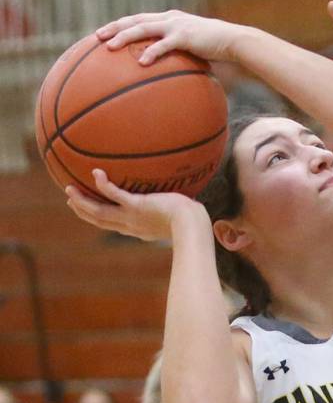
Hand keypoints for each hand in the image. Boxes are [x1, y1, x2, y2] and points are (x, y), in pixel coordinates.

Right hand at [65, 169, 202, 241]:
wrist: (193, 225)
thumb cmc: (192, 220)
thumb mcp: (178, 216)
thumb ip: (173, 208)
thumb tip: (181, 198)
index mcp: (139, 229)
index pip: (114, 224)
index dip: (97, 218)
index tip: (87, 211)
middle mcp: (132, 226)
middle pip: (100, 220)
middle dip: (83, 210)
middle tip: (70, 199)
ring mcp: (132, 217)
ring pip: (100, 211)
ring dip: (83, 201)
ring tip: (69, 188)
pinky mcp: (137, 206)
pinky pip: (114, 195)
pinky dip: (103, 185)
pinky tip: (95, 173)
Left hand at [96, 10, 241, 65]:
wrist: (234, 42)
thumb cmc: (217, 51)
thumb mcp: (195, 52)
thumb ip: (181, 60)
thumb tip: (172, 79)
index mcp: (169, 20)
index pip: (140, 20)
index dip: (121, 26)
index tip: (105, 34)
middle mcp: (169, 19)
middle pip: (135, 20)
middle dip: (114, 27)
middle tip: (96, 36)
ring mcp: (175, 26)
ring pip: (143, 28)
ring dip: (124, 36)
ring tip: (109, 46)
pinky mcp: (184, 36)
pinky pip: (163, 45)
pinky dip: (151, 52)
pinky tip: (141, 62)